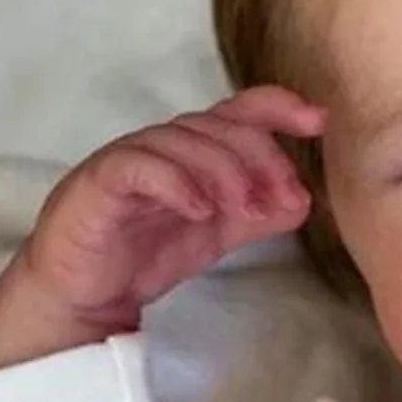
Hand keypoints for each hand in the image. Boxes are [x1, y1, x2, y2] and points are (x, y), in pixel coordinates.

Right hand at [0, 86, 326, 372]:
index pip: (236, 112)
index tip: (317, 121)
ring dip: (225, 172)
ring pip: (180, 141)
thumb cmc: (146, 254)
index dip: (276, 106)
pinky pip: (138, 168)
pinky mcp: (97, 184)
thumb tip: (302, 201)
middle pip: (217, 126)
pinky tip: (200, 210)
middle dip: (259, 158)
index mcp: (191, 152)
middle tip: (282, 197)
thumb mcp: (218, 234)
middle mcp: (161, 146)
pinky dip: (175, 183)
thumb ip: (258, 216)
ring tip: (247, 210)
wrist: (84, 295)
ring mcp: (127, 161)